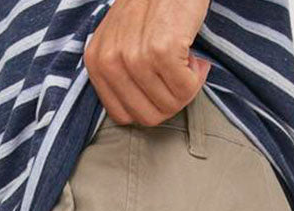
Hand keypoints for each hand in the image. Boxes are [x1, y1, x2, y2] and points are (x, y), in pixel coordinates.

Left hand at [85, 0, 210, 125]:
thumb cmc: (151, 7)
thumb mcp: (120, 40)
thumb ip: (119, 75)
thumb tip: (137, 113)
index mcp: (96, 63)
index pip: (124, 117)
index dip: (150, 107)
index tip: (161, 86)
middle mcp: (110, 62)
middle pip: (148, 117)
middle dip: (171, 102)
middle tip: (180, 76)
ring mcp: (134, 57)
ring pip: (170, 105)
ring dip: (187, 87)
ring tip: (187, 60)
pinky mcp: (161, 51)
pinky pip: (186, 89)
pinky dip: (198, 75)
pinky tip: (194, 55)